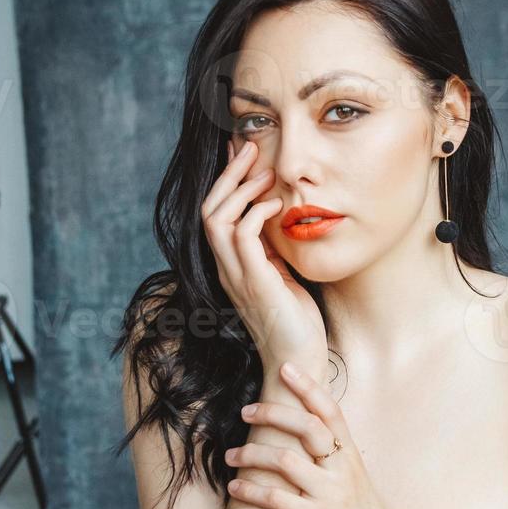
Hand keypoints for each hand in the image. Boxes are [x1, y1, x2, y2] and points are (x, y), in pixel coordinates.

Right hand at [201, 138, 326, 370]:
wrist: (298, 360)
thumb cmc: (296, 322)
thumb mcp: (282, 276)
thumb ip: (271, 251)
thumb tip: (275, 219)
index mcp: (232, 266)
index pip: (215, 215)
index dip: (226, 182)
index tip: (241, 153)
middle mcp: (227, 269)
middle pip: (209, 210)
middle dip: (228, 176)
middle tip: (249, 147)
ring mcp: (237, 277)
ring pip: (217, 220)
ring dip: (240, 191)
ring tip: (264, 174)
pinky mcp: (255, 283)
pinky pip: (242, 237)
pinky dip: (255, 214)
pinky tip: (276, 206)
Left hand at [223, 361, 411, 508]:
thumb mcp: (357, 489)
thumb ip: (336, 466)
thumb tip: (311, 447)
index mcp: (353, 460)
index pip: (331, 412)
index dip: (308, 387)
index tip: (285, 368)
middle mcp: (343, 472)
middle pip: (307, 426)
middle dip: (272, 414)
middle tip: (245, 412)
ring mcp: (331, 497)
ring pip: (285, 460)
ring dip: (251, 454)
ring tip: (230, 456)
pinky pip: (277, 500)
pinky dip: (251, 490)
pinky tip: (235, 488)